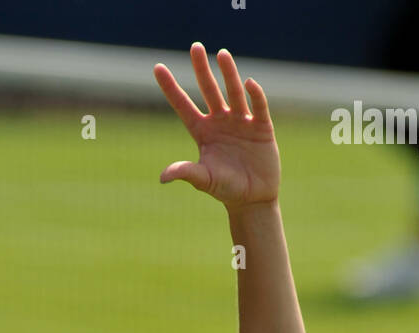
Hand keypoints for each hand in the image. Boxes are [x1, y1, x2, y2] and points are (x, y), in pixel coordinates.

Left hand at [153, 43, 279, 211]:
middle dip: (201, 69)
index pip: (183, 106)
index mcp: (203, 132)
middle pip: (208, 90)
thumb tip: (163, 177)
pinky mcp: (260, 126)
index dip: (170, 87)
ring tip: (222, 54)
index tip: (157, 67)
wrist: (253, 198)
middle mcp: (220, 121)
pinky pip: (257, 106)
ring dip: (228, 73)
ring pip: (233, 92)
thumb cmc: (226, 189)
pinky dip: (254, 94)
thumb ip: (186, 173)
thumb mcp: (205, 180)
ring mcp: (240, 121)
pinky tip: (249, 83)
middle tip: (195, 47)